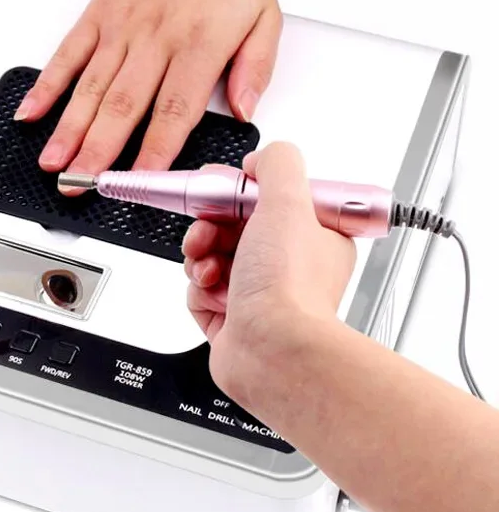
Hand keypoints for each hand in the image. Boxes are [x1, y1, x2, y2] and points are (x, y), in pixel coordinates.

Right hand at [14, 0, 281, 180]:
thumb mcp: (265, 20)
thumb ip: (256, 69)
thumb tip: (245, 111)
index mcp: (199, 44)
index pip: (175, 108)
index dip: (154, 149)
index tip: (137, 181)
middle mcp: (156, 37)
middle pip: (123, 104)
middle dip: (98, 150)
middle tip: (79, 184)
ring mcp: (123, 26)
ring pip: (92, 85)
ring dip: (69, 127)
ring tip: (53, 162)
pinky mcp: (100, 13)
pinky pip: (69, 52)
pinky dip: (48, 83)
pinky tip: (33, 112)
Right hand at [182, 143, 355, 403]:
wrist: (272, 351)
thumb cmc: (288, 288)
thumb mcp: (289, 202)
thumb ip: (277, 164)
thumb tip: (260, 159)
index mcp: (312, 237)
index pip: (269, 200)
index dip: (241, 193)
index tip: (225, 189)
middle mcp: (287, 266)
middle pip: (234, 226)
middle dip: (212, 224)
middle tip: (209, 228)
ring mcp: (259, 293)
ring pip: (213, 255)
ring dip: (201, 253)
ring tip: (207, 264)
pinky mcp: (232, 318)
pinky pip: (201, 288)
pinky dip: (198, 285)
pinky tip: (208, 287)